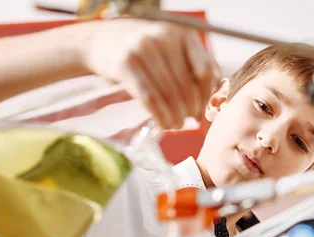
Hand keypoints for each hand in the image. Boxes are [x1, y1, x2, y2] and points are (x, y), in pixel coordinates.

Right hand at [77, 18, 215, 129]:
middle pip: (186, 84)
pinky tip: (163, 123)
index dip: (204, 95)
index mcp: (183, 34)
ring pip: (168, 92)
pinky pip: (149, 97)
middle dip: (190, 108)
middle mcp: (164, 38)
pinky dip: (159, 114)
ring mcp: (144, 48)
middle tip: (188, 121)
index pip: (204, 70)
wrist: (101, 40)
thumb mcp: (170, 48)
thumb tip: (212, 98)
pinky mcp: (126, 63)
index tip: (202, 111)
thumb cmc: (144, 50)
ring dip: (175, 115)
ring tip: (176, 125)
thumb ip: (191, 66)